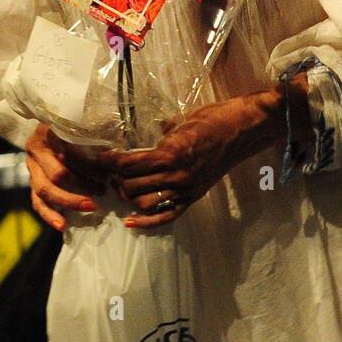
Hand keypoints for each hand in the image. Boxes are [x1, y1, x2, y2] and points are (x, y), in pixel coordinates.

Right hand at [24, 122, 105, 231]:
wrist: (47, 126)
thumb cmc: (72, 126)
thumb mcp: (82, 124)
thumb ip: (97, 133)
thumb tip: (119, 145)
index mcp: (48, 132)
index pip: (69, 153)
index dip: (89, 167)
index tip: (107, 174)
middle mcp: (36, 150)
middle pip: (57, 174)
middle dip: (82, 186)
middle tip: (102, 191)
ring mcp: (32, 168)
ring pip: (45, 191)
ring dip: (69, 202)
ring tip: (90, 207)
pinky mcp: (32, 183)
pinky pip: (37, 203)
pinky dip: (49, 215)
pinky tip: (63, 225)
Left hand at [91, 98, 256, 228]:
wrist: (242, 131)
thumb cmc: (213, 119)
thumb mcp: (182, 120)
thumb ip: (163, 130)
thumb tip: (152, 131)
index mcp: (170, 153)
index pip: (129, 164)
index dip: (110, 162)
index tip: (100, 159)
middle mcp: (175, 175)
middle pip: (132, 185)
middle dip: (116, 179)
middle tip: (109, 171)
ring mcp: (185, 188)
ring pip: (144, 203)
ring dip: (129, 196)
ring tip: (122, 187)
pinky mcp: (194, 197)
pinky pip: (167, 215)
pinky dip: (147, 222)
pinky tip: (130, 222)